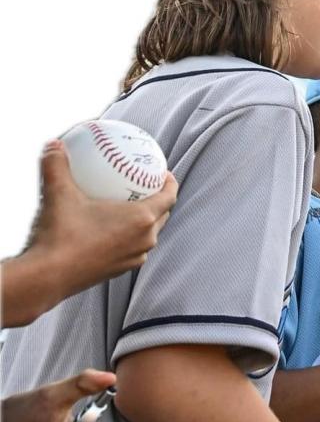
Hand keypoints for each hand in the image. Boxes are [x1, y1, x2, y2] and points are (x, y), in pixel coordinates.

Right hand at [4, 141, 177, 325]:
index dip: (171, 182)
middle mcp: (145, 240)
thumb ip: (57, 166)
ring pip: (150, 234)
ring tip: (132, 207)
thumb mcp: (59, 193)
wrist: (47, 277)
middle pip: (163, 215)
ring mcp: (134, 258)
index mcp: (142, 219)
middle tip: (147, 186)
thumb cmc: (60, 235)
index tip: (163, 172)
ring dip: (146, 220)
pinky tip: (112, 229)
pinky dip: (130, 236)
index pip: (169, 196)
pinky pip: (134, 248)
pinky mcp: (120, 271)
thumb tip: (54, 144)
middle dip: (160, 199)